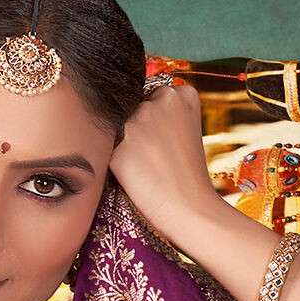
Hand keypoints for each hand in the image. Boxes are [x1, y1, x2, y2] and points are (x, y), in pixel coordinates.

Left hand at [107, 77, 217, 250]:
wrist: (190, 208)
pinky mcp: (120, 146)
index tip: (165, 143)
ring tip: (148, 168)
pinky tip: (137, 176)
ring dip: (125, 147)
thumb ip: (165, 112)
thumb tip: (129, 107)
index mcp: (181, 92)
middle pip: (132, 109)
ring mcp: (139, 121)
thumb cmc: (188, 175)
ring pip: (119, 129)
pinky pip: (108, 151)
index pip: (150, 97)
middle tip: (157, 158)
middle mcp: (160, 99)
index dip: (153, 123)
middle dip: (138, 131)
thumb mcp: (186, 129)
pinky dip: (118, 165)